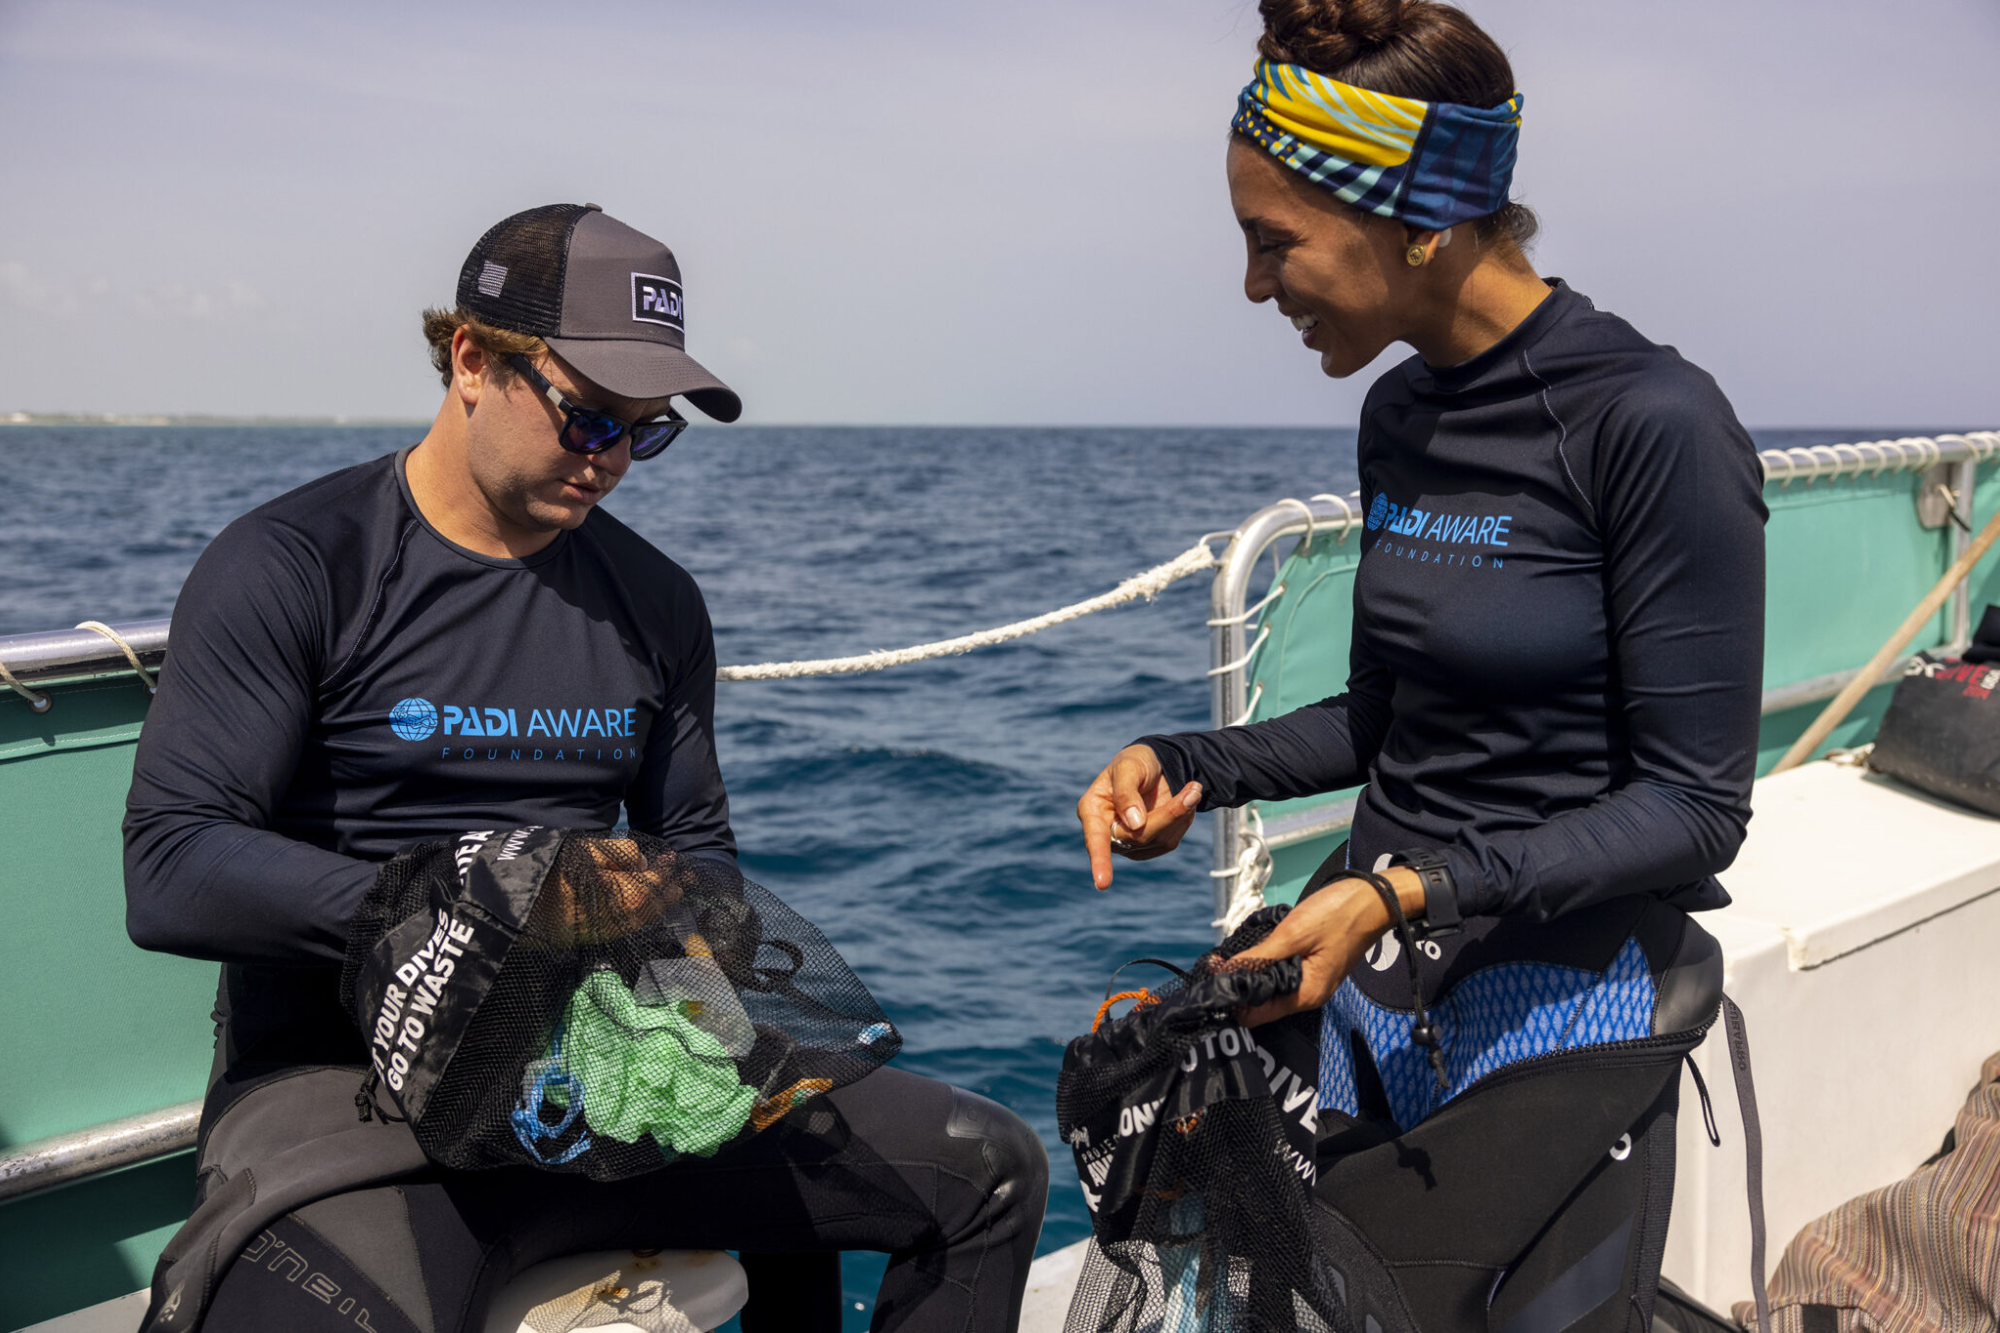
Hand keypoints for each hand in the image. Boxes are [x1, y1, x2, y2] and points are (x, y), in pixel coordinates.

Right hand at [533, 838, 690, 946]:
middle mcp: (631, 918)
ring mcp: (618, 930)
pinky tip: (645, 905)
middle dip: (673, 887)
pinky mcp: (604, 936)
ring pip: (648, 916)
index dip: (666, 866)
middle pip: (659, 902)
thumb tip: (641, 862)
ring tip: (672, 891)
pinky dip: (646, 913)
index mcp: (634, 895)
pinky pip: (634, 924)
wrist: (529, 909)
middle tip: (686, 877)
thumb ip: (623, 853)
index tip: (672, 856)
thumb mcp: (593, 851)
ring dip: (662, 902)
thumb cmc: (561, 874)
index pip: (658, 879)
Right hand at [1077, 744, 1202, 889]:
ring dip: (1180, 814)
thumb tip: (1134, 825)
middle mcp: (1107, 831)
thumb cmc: (1135, 761)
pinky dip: (1183, 819)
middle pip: (1137, 837)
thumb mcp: (1128, 766)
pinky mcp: (1150, 846)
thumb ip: (1126, 793)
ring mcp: (1129, 843)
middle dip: (1168, 814)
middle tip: (1194, 788)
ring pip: (1157, 840)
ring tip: (1193, 788)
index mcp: (1092, 810)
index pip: (1096, 839)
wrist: (1156, 764)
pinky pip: (1170, 840)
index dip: (1099, 861)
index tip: (1103, 884)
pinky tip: (1185, 801)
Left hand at [1224, 868, 1425, 1025]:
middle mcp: (1307, 994)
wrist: (1373, 899)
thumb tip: (1228, 971)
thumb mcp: (1293, 934)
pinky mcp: (1311, 966)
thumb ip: (1260, 957)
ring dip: (1250, 972)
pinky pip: (1280, 972)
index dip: (1232, 999)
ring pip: (1269, 986)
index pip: (1256, 1015)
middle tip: (1217, 960)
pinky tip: (1255, 947)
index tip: (1213, 976)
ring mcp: (1310, 980)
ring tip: (1232, 952)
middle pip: (1260, 1002)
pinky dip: (1265, 962)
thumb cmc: (1338, 915)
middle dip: (1238, 984)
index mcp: (1305, 995)